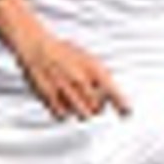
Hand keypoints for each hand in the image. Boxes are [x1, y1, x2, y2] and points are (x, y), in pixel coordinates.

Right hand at [13, 33, 128, 120]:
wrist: (36, 47)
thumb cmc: (62, 52)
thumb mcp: (88, 58)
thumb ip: (101, 76)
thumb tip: (111, 94)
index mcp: (93, 69)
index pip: (113, 92)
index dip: (122, 106)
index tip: (126, 113)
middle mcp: (80, 80)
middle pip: (98, 109)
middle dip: (97, 108)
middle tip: (92, 102)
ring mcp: (65, 89)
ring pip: (83, 115)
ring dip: (82, 112)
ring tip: (77, 103)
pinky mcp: (50, 97)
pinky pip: (63, 116)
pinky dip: (64, 113)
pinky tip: (62, 103)